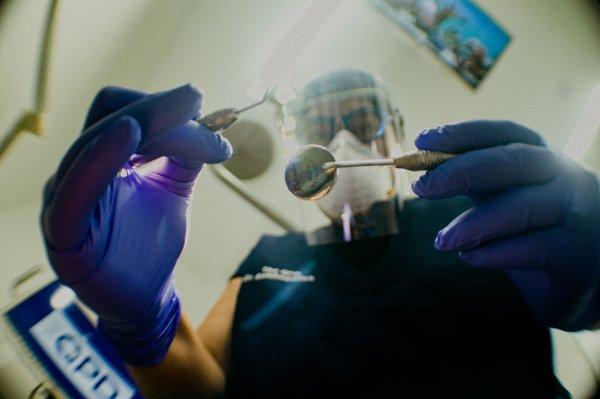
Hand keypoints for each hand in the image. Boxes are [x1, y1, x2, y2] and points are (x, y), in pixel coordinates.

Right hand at [41, 85, 231, 363]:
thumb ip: (184, 155)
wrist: (145, 297)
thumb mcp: (173, 189)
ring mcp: (64, 199)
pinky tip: (130, 135)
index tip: (203, 107)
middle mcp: (77, 171)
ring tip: (182, 110)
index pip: (120, 111)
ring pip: (93, 143)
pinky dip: (101, 156)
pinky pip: (76, 188)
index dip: (158, 103)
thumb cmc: (152, 243)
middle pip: (107, 118)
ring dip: (142, 122)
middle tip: (197, 99)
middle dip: (156, 107)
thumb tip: (208, 122)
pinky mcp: (62, 231)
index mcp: (101, 159)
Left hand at [412, 120, 599, 330]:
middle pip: (514, 161)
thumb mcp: (503, 198)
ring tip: (441, 241)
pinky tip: (469, 258)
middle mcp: (566, 175)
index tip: (422, 139)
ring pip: (523, 207)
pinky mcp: (581, 250)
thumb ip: (474, 182)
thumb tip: (423, 169)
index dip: (463, 133)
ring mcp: (579, 210)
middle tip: (422, 188)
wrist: (582, 281)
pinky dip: (495, 253)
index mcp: (543, 157)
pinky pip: (535, 247)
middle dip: (462, 170)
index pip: (504, 133)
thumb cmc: (534, 232)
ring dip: (473, 224)